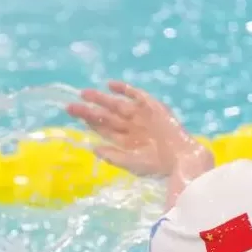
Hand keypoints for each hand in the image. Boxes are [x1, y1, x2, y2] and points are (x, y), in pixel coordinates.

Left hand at [66, 80, 207, 177]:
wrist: (181, 159)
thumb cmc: (157, 166)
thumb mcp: (130, 163)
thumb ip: (112, 156)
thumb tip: (92, 148)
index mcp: (126, 141)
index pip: (103, 129)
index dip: (88, 121)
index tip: (73, 114)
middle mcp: (131, 127)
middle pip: (106, 116)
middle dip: (89, 110)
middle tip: (70, 105)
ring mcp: (141, 116)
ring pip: (117, 105)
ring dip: (101, 99)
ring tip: (84, 93)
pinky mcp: (153, 107)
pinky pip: (136, 95)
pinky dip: (124, 89)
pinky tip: (109, 85)